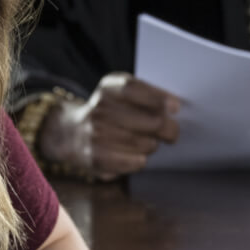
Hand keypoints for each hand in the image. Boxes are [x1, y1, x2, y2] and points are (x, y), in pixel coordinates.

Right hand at [38, 72, 180, 180]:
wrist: (74, 132)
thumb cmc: (111, 111)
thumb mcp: (122, 93)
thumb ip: (148, 94)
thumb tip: (174, 105)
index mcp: (108, 88)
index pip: (133, 89)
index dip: (156, 97)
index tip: (175, 106)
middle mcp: (99, 109)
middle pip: (147, 120)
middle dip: (167, 128)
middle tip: (172, 131)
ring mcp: (96, 134)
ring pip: (144, 143)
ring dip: (153, 144)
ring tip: (149, 142)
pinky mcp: (96, 157)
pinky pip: (134, 161)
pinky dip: (142, 159)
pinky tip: (138, 155)